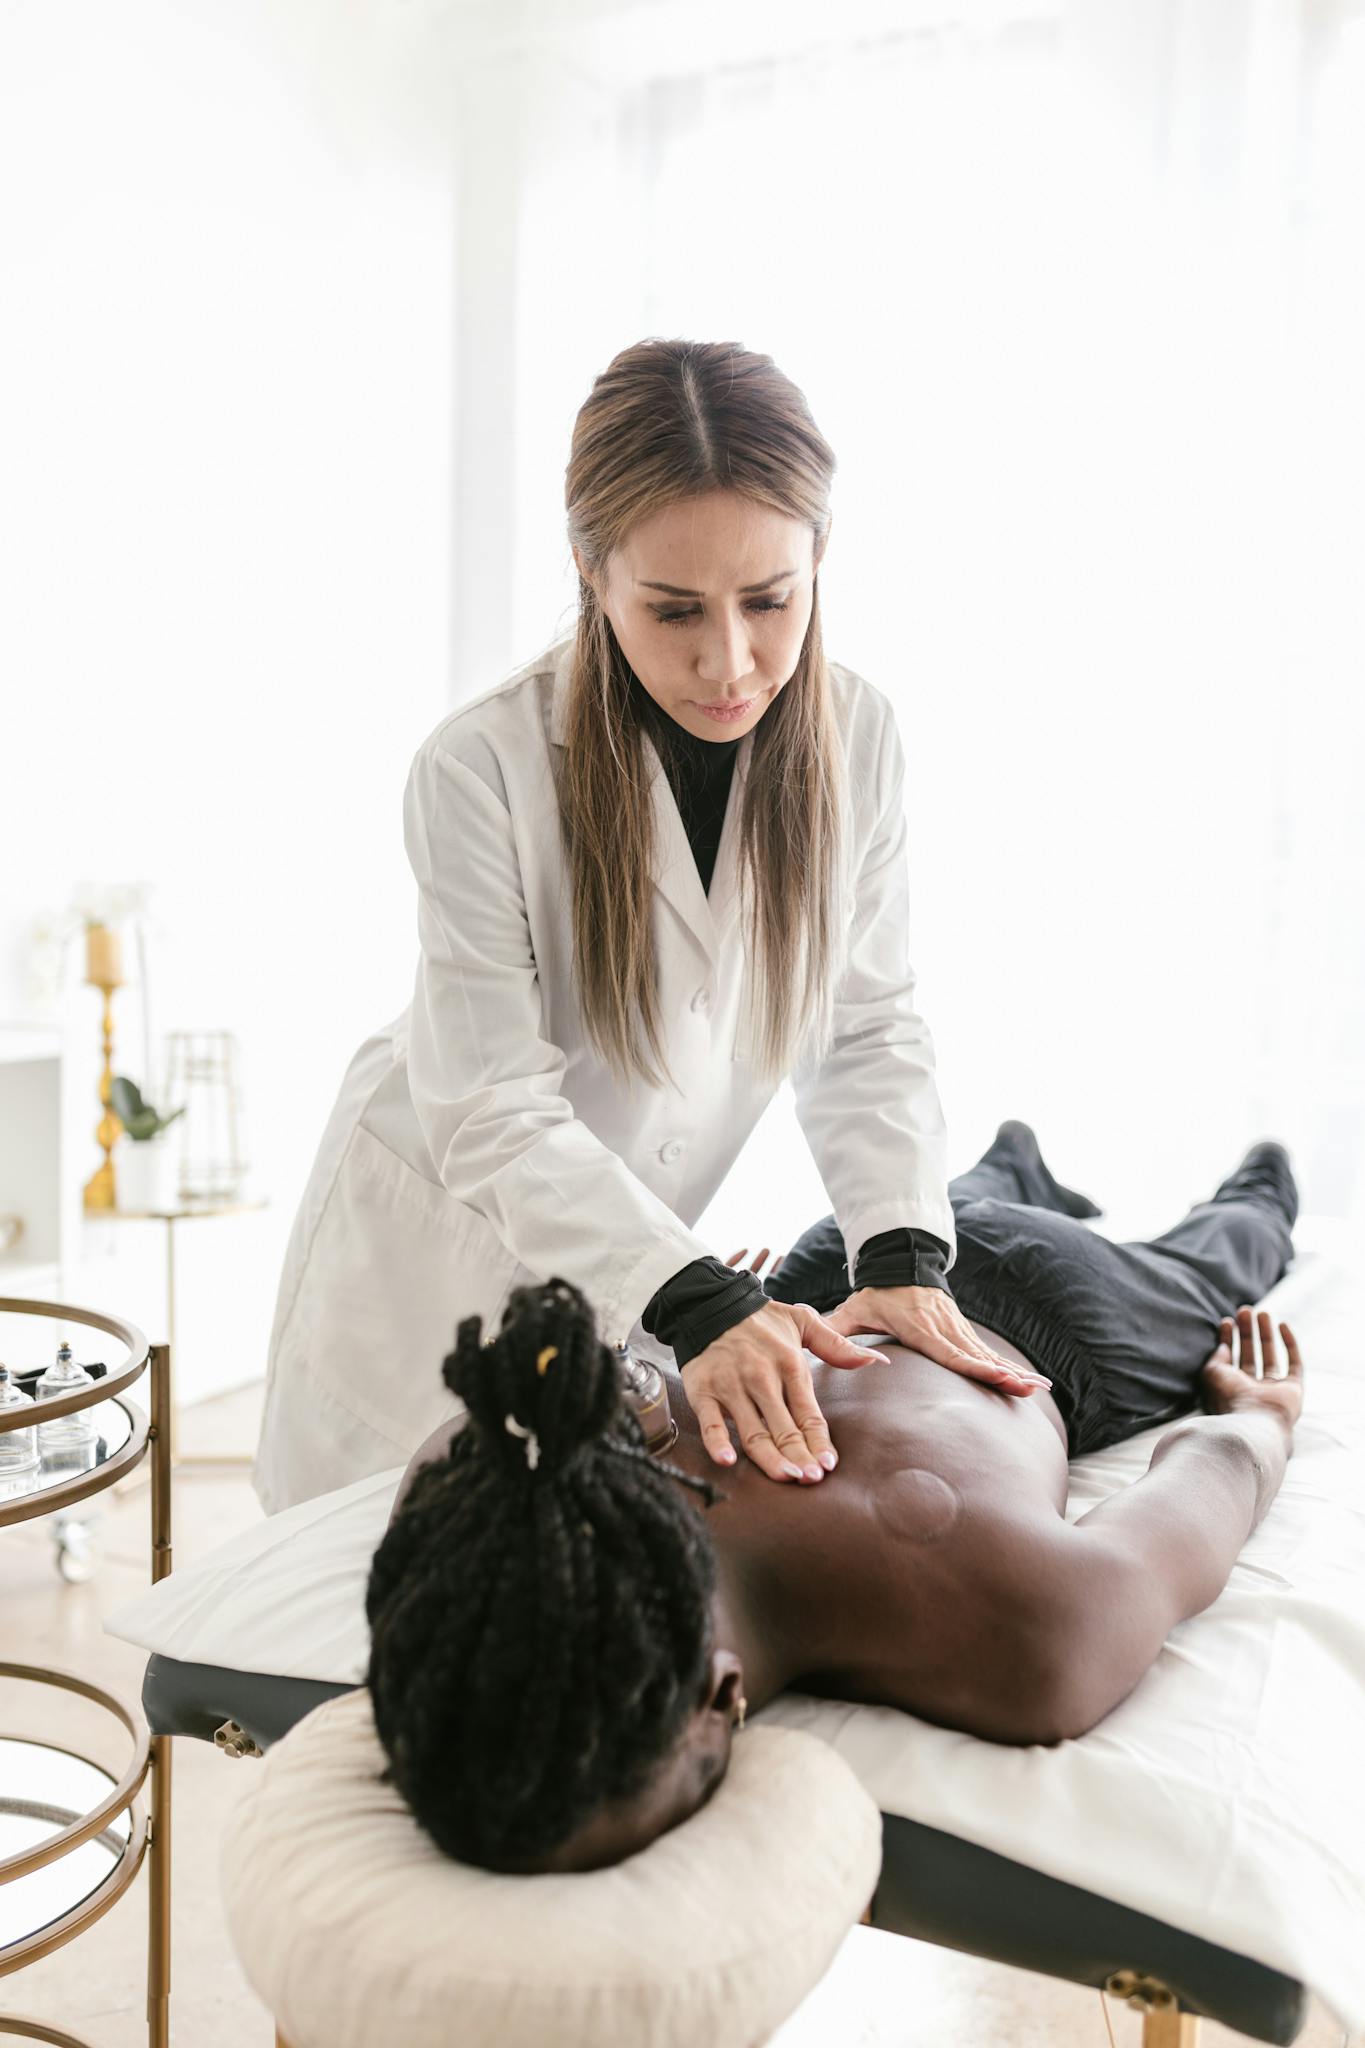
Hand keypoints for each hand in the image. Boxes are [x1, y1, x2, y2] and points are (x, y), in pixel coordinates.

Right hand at [679, 1244, 890, 1483]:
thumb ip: (837, 1346)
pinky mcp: (703, 1392)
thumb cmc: (760, 1319)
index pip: (809, 1413)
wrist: (710, 1303)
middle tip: (812, 1480)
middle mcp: (761, 1378)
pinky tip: (728, 1461)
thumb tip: (876, 1360)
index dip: (819, 1442)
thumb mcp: (802, 1322)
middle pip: (784, 1428)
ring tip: (787, 1478)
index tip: (829, 1466)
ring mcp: (731, 1387)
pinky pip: (710, 1422)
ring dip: (770, 1458)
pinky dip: (717, 1442)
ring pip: (753, 1431)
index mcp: (788, 1364)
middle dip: (800, 1457)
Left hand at [821, 1283, 1052, 1396]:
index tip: (998, 1377)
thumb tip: (818, 1349)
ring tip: (1038, 1388)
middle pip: (977, 1355)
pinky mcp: (962, 1330)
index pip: (950, 1352)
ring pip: (987, 1353)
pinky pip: (987, 1351)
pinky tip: (1030, 1382)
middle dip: (1003, 1373)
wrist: (900, 1261)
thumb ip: (837, 1329)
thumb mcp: (854, 1308)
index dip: (974, 1366)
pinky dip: (1009, 1366)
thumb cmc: (875, 1292)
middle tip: (1028, 1389)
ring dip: (1013, 1371)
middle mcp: (944, 1328)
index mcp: (920, 1327)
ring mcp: (957, 1328)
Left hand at [1200, 1303, 1303, 1433]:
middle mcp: (1252, 1391)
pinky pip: (1295, 1363)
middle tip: (1245, 1310)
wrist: (1254, 1423)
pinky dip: (1290, 1344)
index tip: (1226, 1321)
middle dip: (1247, 1332)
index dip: (1228, 1339)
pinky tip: (1283, 1325)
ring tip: (1262, 1312)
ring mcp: (1274, 1391)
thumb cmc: (1229, 1400)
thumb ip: (1217, 1356)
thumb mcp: (1212, 1373)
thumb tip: (1222, 1345)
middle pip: (1250, 1355)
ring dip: (1266, 1334)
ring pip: (1271, 1356)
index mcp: (1230, 1390)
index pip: (1229, 1359)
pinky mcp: (1294, 1390)